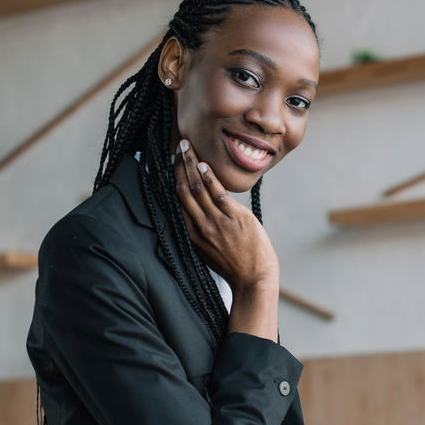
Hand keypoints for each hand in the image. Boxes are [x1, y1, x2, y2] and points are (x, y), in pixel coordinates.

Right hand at [173, 139, 278, 290]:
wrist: (253, 279)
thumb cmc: (233, 265)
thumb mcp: (208, 249)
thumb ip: (201, 229)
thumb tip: (199, 211)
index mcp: (191, 234)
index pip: (177, 200)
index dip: (173, 178)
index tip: (171, 161)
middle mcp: (200, 226)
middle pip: (184, 189)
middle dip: (180, 165)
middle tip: (178, 146)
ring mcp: (217, 222)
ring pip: (198, 188)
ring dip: (192, 165)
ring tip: (187, 147)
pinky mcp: (235, 219)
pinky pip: (218, 194)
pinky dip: (210, 179)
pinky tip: (204, 165)